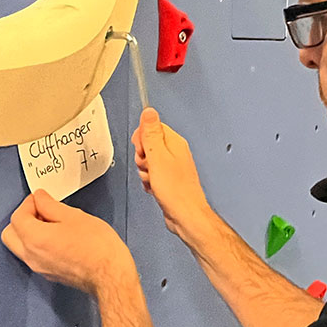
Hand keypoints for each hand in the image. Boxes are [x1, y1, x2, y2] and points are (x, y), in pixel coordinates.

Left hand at [1, 190, 133, 294]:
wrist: (110, 276)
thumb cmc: (96, 246)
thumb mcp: (73, 216)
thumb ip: (50, 205)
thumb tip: (39, 199)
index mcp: (34, 239)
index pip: (17, 217)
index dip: (29, 203)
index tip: (42, 199)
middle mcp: (31, 256)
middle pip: (10, 234)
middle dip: (22, 219)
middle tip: (41, 211)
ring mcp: (39, 268)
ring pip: (20, 246)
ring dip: (28, 232)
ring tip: (51, 224)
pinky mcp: (49, 274)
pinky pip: (33, 256)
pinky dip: (37, 244)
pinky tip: (57, 237)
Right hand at [132, 108, 211, 239]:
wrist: (185, 215)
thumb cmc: (176, 190)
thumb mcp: (158, 157)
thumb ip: (151, 133)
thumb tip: (149, 111)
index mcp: (174, 142)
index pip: (151, 127)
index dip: (142, 140)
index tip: (143, 152)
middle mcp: (175, 152)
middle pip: (148, 144)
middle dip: (142, 158)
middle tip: (149, 167)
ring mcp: (172, 166)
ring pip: (148, 161)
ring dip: (145, 172)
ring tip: (154, 180)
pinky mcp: (169, 179)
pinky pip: (152, 174)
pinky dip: (149, 181)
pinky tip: (155, 188)